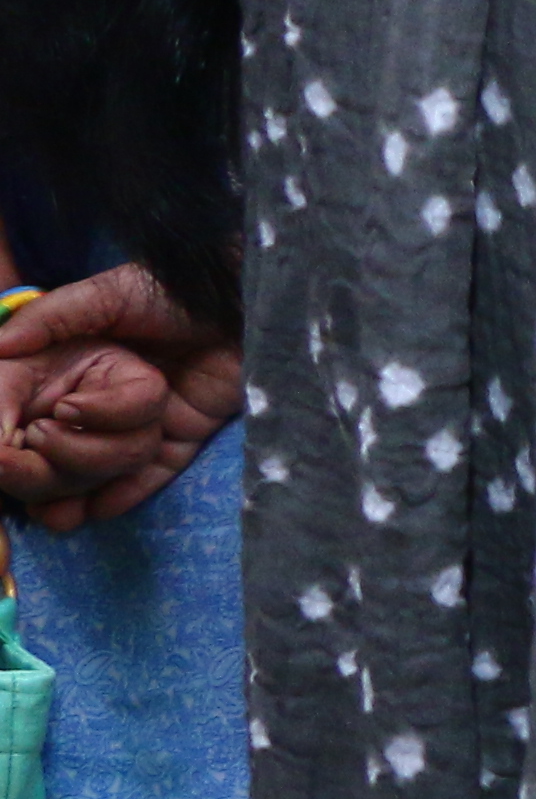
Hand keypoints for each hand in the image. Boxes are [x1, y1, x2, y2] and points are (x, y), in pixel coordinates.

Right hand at [0, 267, 242, 525]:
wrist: (249, 302)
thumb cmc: (173, 290)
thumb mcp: (105, 295)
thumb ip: (50, 317)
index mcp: (70, 369)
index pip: (27, 422)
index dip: (11, 443)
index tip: (6, 442)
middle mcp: (97, 402)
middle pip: (62, 457)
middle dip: (47, 460)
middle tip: (39, 438)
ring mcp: (137, 423)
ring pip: (105, 466)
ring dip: (87, 462)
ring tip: (66, 436)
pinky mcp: (180, 436)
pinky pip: (147, 476)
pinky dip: (122, 495)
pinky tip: (96, 508)